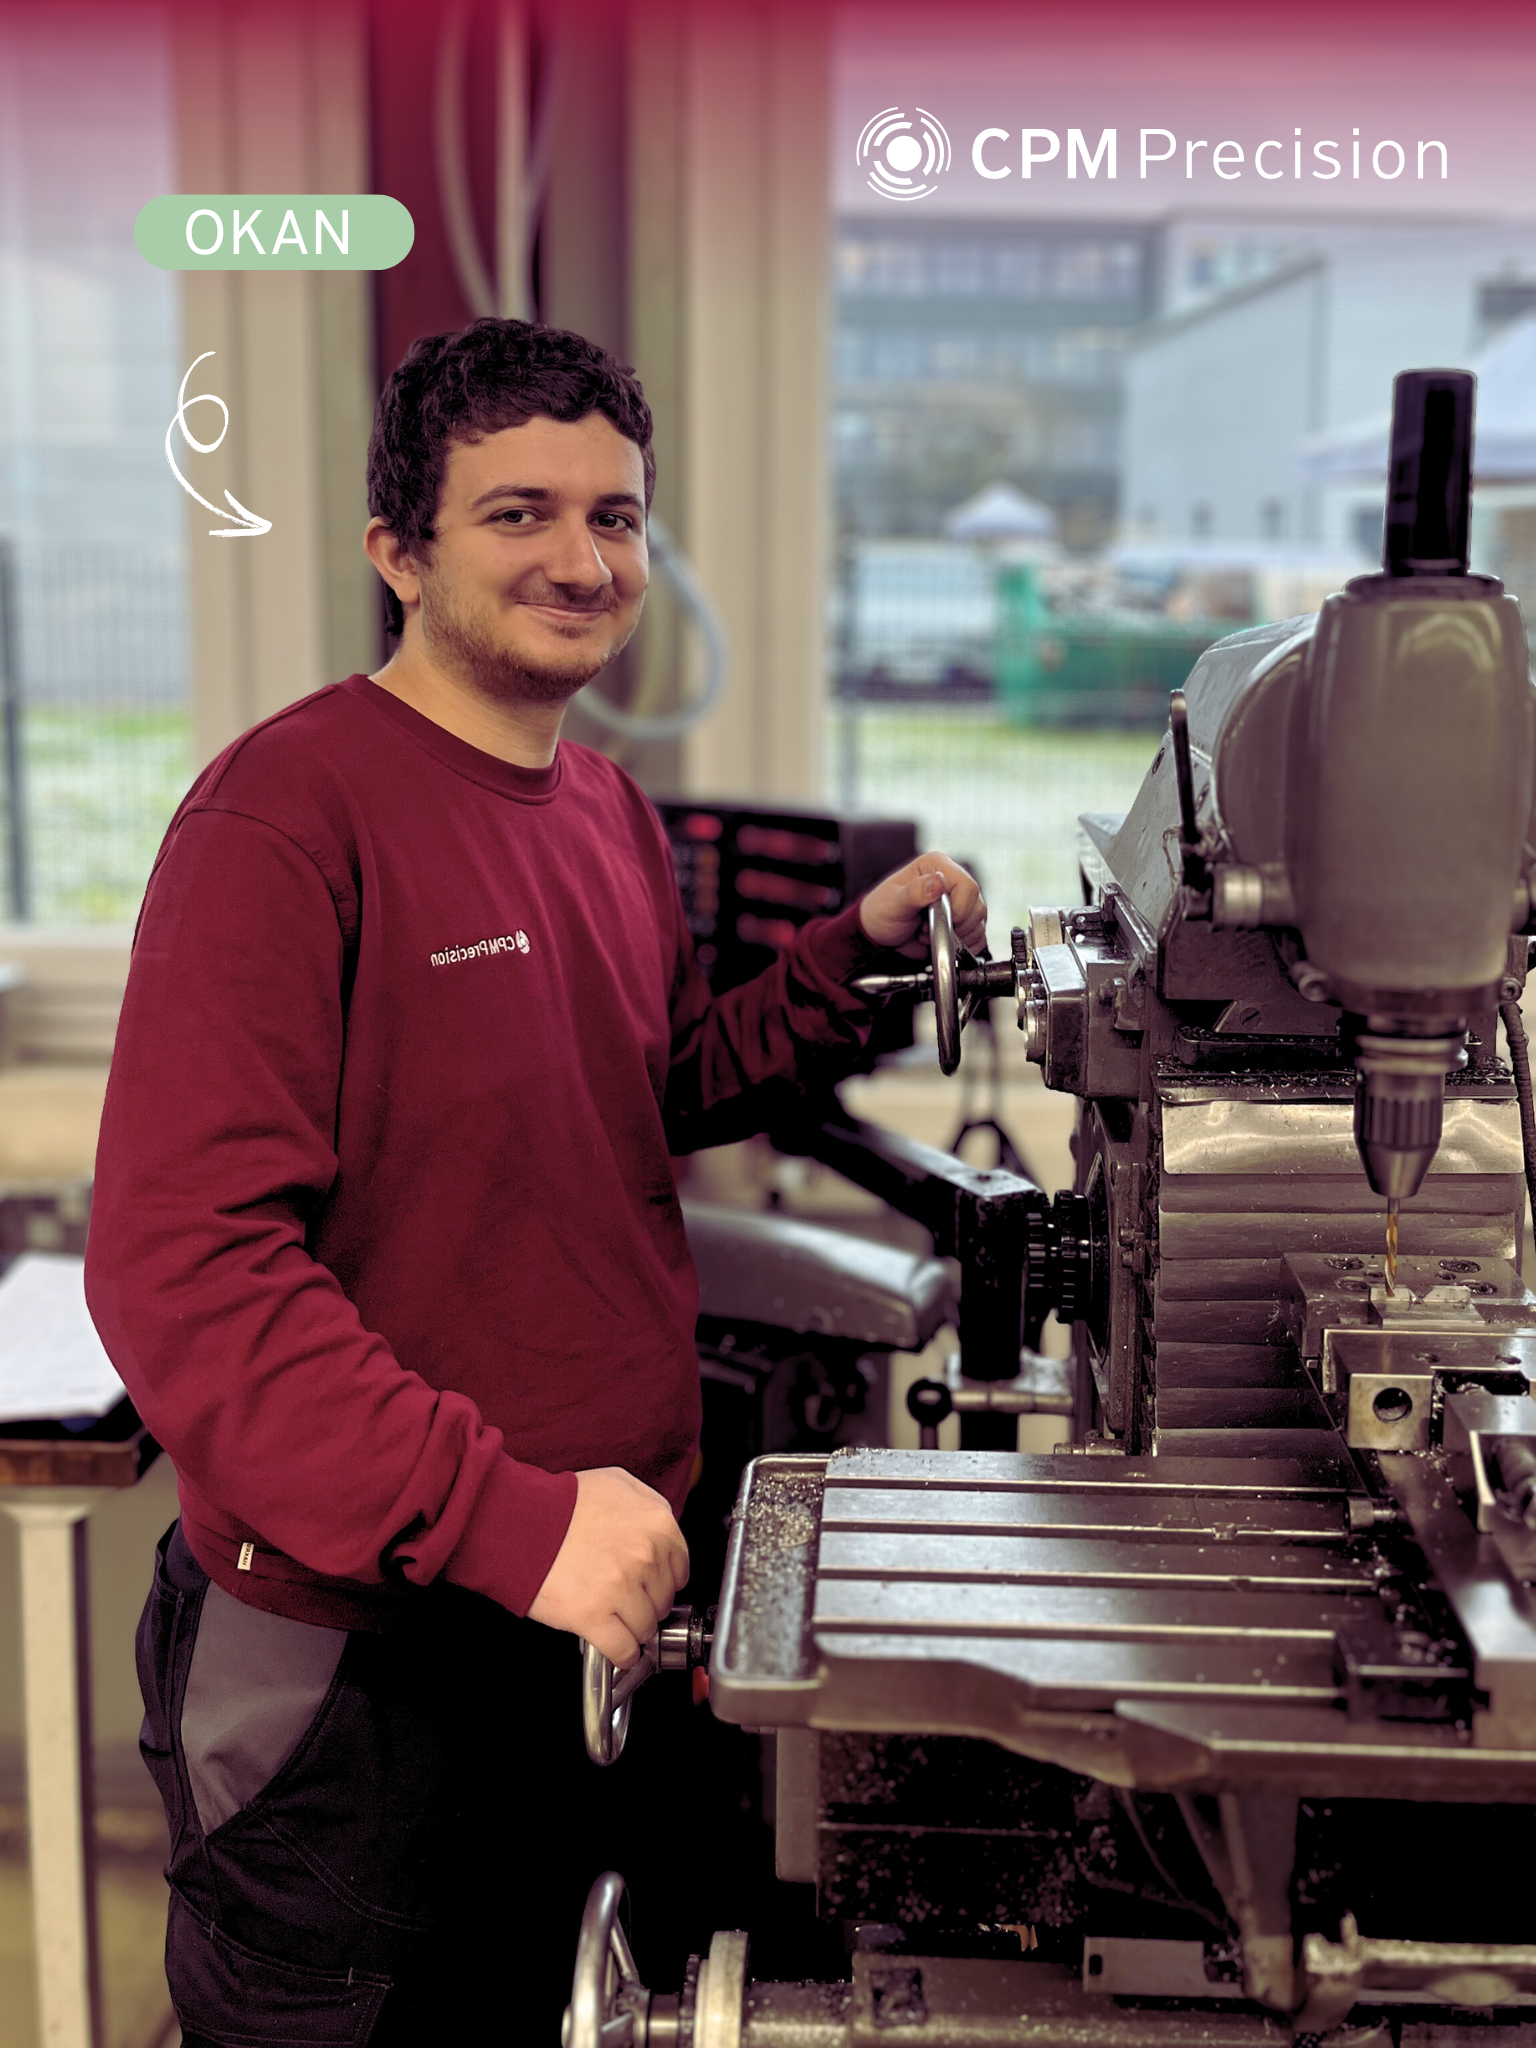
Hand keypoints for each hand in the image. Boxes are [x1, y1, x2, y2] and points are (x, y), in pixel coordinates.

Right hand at [527, 1467, 688, 1667]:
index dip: (662, 1579)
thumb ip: (649, 1503)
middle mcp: (645, 1557)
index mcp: (657, 1525)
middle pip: (664, 1601)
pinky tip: (614, 1645)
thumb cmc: (562, 1503)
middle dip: (646, 1602)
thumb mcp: (617, 1482)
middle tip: (624, 1596)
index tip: (649, 1584)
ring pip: (646, 1628)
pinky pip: (624, 1650)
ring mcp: (621, 1588)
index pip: (680, 1570)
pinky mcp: (594, 1616)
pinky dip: (622, 1654)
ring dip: (632, 1628)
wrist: (519, 1523)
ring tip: (613, 1616)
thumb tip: (663, 1526)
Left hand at [858, 853, 986, 955]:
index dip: (959, 909)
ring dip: (956, 937)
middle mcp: (951, 881)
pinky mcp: (962, 921)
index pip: (967, 886)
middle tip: (927, 929)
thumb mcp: (893, 903)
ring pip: (978, 922)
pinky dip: (962, 945)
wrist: (879, 934)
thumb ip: (915, 892)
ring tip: (930, 934)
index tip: (940, 921)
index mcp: (936, 866)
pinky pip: (977, 936)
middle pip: (977, 906)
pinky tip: (941, 942)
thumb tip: (938, 881)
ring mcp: (960, 902)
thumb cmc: (881, 913)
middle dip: (955, 926)